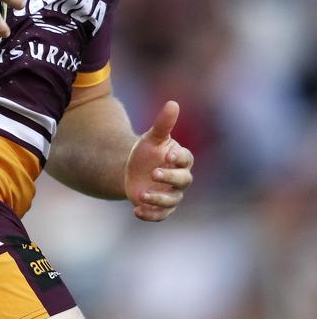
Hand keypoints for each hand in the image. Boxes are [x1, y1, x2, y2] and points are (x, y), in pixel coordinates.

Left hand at [123, 101, 193, 221]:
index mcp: (181, 160)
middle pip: (183, 181)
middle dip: (169, 178)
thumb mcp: (152, 137)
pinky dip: (150, 214)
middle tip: (154, 173)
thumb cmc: (147, 151)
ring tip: (141, 194)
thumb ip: (163, 123)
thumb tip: (173, 103)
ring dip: (158, 198)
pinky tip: (136, 210)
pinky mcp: (161, 208)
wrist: (133, 170)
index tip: (168, 155)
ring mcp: (172, 195)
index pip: (186, 159)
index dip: (179, 158)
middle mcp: (180, 179)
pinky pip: (160, 215)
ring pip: (171, 200)